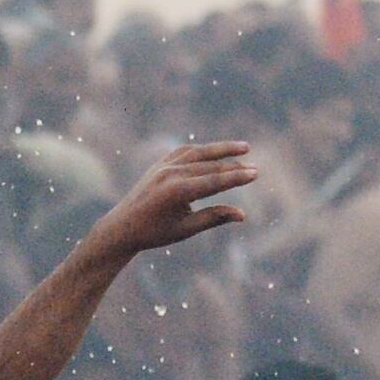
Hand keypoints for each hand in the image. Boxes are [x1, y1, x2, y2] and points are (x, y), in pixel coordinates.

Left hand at [92, 141, 256, 258]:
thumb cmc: (155, 232)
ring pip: (199, 154)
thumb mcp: (185, 229)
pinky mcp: (159, 164)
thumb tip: (243, 215)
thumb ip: (213, 218)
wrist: (122, 226)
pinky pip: (185, 152)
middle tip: (256, 169)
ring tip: (245, 147)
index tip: (256, 174)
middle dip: (234, 167)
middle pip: (209, 167)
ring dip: (222, 150)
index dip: (235, 178)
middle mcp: (169, 174)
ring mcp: (163, 166)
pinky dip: (202, 150)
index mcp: (175, 192)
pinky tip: (218, 150)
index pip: (212, 182)